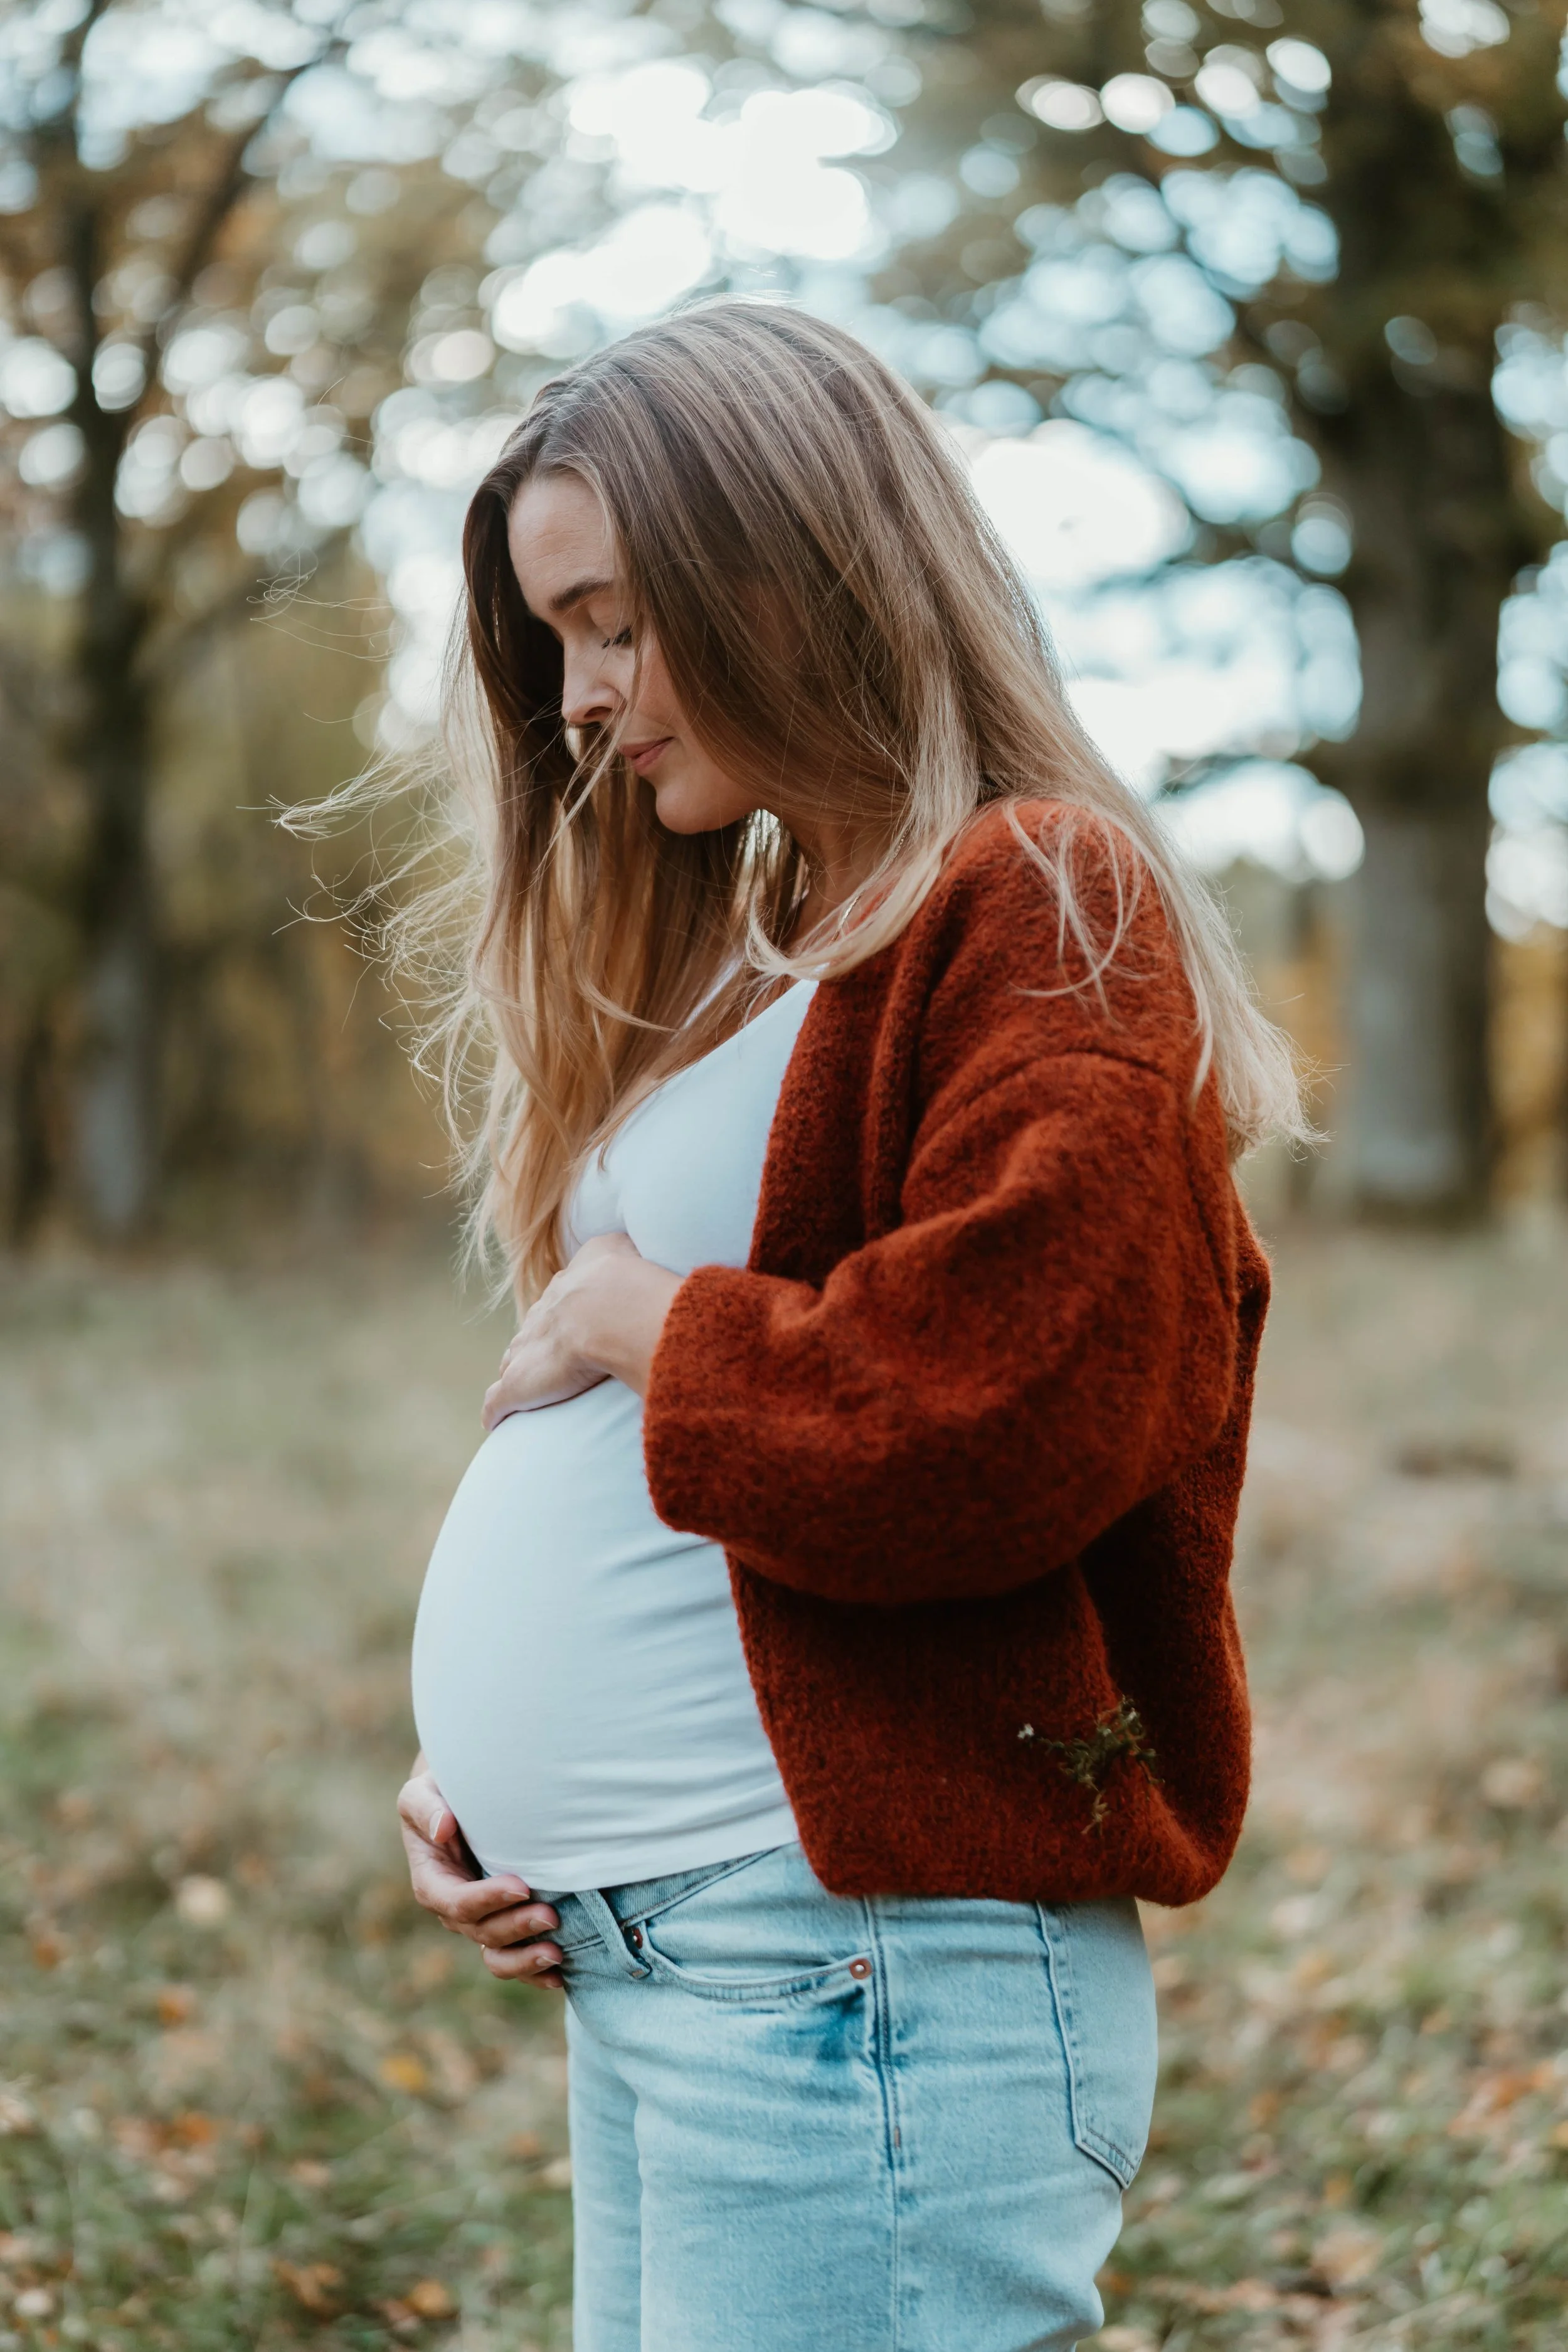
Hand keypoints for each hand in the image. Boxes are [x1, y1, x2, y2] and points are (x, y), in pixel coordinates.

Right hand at [396, 1759, 563, 1988]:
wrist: (461, 1802)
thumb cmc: (440, 1794)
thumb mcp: (422, 1793)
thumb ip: (427, 1809)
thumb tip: (443, 1829)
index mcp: (432, 1882)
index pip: (455, 1902)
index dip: (486, 1900)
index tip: (521, 1886)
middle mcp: (454, 1910)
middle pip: (482, 1932)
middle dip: (516, 1927)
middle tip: (551, 1916)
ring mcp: (479, 1923)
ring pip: (497, 1956)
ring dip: (526, 1959)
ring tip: (558, 1954)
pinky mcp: (502, 1927)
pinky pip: (514, 1960)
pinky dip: (535, 1972)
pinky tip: (560, 1975)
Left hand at [482, 1231, 682, 1429]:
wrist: (609, 1308)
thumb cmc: (624, 1282)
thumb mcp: (618, 1249)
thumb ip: (616, 1248)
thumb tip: (622, 1245)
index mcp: (563, 1290)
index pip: (554, 1305)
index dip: (559, 1318)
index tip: (566, 1326)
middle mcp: (541, 1317)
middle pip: (530, 1332)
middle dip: (534, 1343)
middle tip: (545, 1359)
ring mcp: (526, 1350)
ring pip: (512, 1361)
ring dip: (516, 1372)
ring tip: (524, 1387)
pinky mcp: (518, 1384)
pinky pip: (498, 1401)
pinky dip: (495, 1411)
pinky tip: (494, 1421)